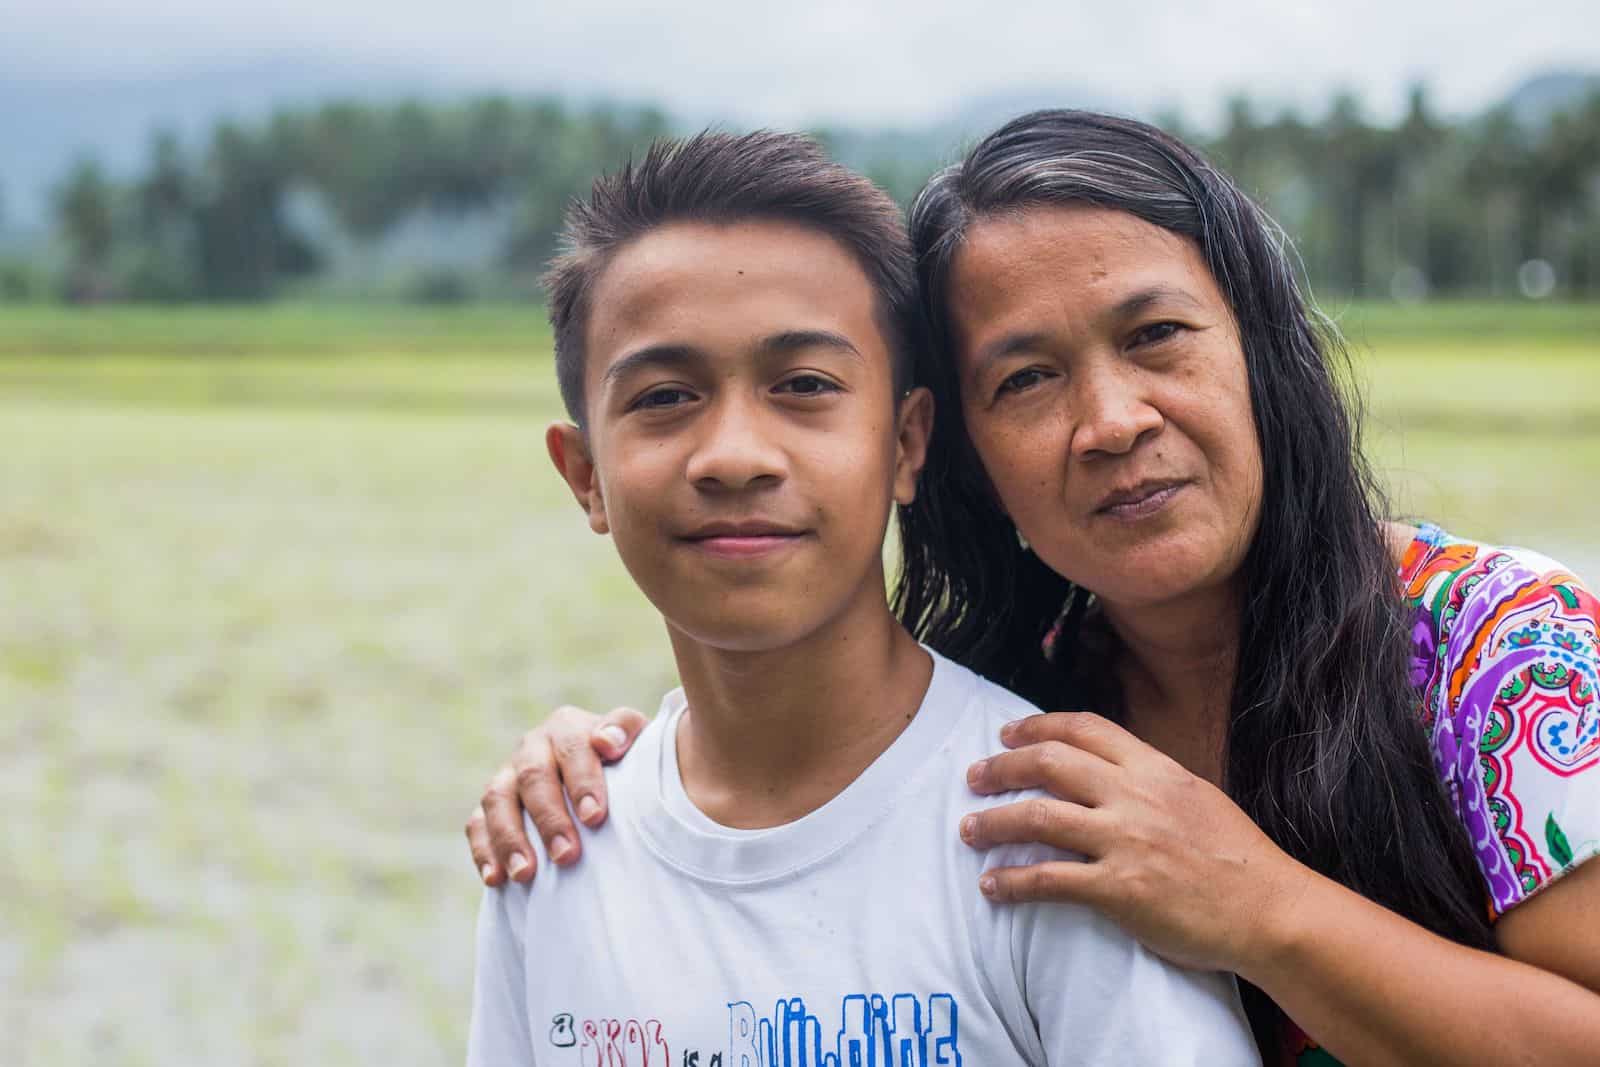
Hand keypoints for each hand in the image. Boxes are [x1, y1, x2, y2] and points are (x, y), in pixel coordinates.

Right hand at [464, 705, 646, 885]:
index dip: (583, 782)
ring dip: (510, 838)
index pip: (573, 749)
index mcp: (567, 728)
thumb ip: (625, 730)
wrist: (602, 777)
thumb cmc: (625, 764)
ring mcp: (508, 775)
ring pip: (497, 799)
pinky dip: (483, 850)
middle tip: (567, 855)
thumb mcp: (636, 742)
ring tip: (525, 874)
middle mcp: (533, 747)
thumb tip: (606, 742)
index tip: (595, 817)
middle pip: (533, 777)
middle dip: (549, 818)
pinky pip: (477, 824)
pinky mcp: (490, 806)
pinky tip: (496, 879)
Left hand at [961, 711, 1309, 973]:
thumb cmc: (1238, 859)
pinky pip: (1049, 880)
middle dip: (1001, 767)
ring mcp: (1126, 841)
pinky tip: (992, 887)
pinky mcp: (1120, 890)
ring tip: (968, 829)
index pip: (1084, 728)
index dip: (1037, 727)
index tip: (1008, 734)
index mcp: (1154, 768)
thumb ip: (1150, 781)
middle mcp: (1135, 795)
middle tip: (974, 777)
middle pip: (1049, 763)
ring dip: (993, 822)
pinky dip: (1012, 882)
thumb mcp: (1196, 796)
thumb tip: (1108, 772)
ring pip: (1038, 817)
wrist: (1271, 910)